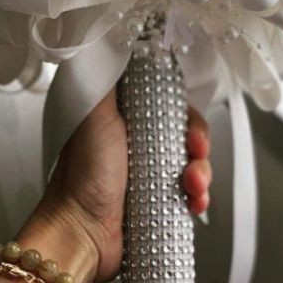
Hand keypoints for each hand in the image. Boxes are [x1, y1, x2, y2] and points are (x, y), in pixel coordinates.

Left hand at [17, 89, 211, 282]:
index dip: (185, 112)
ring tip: (192, 187)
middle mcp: (142, 145)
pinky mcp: (161, 202)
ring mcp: (153, 174)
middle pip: (187, 133)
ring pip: (194, 163)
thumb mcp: (94, 115)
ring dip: (201, 173)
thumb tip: (116, 50)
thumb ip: (106, 83)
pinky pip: (192, 193)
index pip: (169, 105)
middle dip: (198, 143)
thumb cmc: (82, 173)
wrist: (81, 232)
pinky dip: (199, 197)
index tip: (188, 126)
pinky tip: (194, 203)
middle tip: (195, 152)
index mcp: (127, 121)